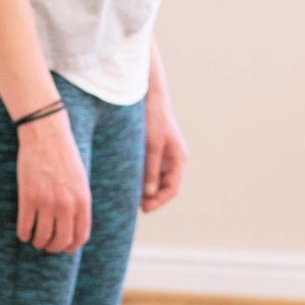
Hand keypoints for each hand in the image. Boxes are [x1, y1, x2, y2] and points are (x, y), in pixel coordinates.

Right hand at [15, 111, 90, 252]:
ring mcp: (47, 202)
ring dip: (38, 242)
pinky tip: (23, 233)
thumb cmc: (64, 156)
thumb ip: (79, 202)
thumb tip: (74, 225)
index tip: (64, 248)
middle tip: (47, 245)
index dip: (71, 247)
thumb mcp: (80, 180)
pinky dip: (23, 234)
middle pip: (61, 240)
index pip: (80, 236)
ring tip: (34, 239)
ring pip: (42, 237)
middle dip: (53, 247)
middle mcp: (66, 205)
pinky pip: (25, 226)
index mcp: (82, 201)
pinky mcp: (28, 198)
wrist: (46, 135)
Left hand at [140, 80, 188, 211]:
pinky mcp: (153, 150)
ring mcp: (164, 155)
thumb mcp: (152, 146)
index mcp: (178, 159)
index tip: (144, 209)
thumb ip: (150, 170)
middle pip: (163, 187)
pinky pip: (148, 169)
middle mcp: (173, 159)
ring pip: (155, 179)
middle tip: (132, 203)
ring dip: (144, 188)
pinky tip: (126, 179)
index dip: (159, 201)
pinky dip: (140, 177)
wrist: (150, 95)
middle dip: (150, 197)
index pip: (172, 189)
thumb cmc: (154, 118)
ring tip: (127, 193)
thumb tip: (148, 195)